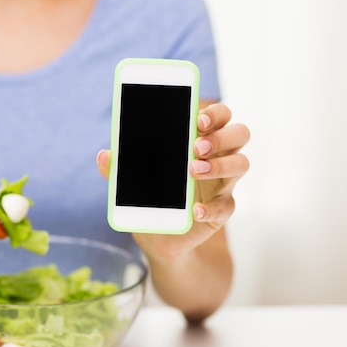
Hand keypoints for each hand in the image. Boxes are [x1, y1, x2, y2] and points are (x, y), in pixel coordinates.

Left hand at [97, 102, 249, 258]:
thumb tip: (104, 155)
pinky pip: (226, 206)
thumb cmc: (151, 192)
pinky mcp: (222, 210)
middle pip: (239, 134)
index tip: (197, 119)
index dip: (215, 113)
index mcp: (201, 139)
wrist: (158, 232)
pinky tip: (195, 210)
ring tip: (193, 170)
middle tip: (195, 147)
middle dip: (221, 136)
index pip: (220, 116)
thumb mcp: (132, 178)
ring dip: (220, 165)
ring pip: (241, 164)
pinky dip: (210, 208)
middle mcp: (219, 157)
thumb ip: (120, 165)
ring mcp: (223, 183)